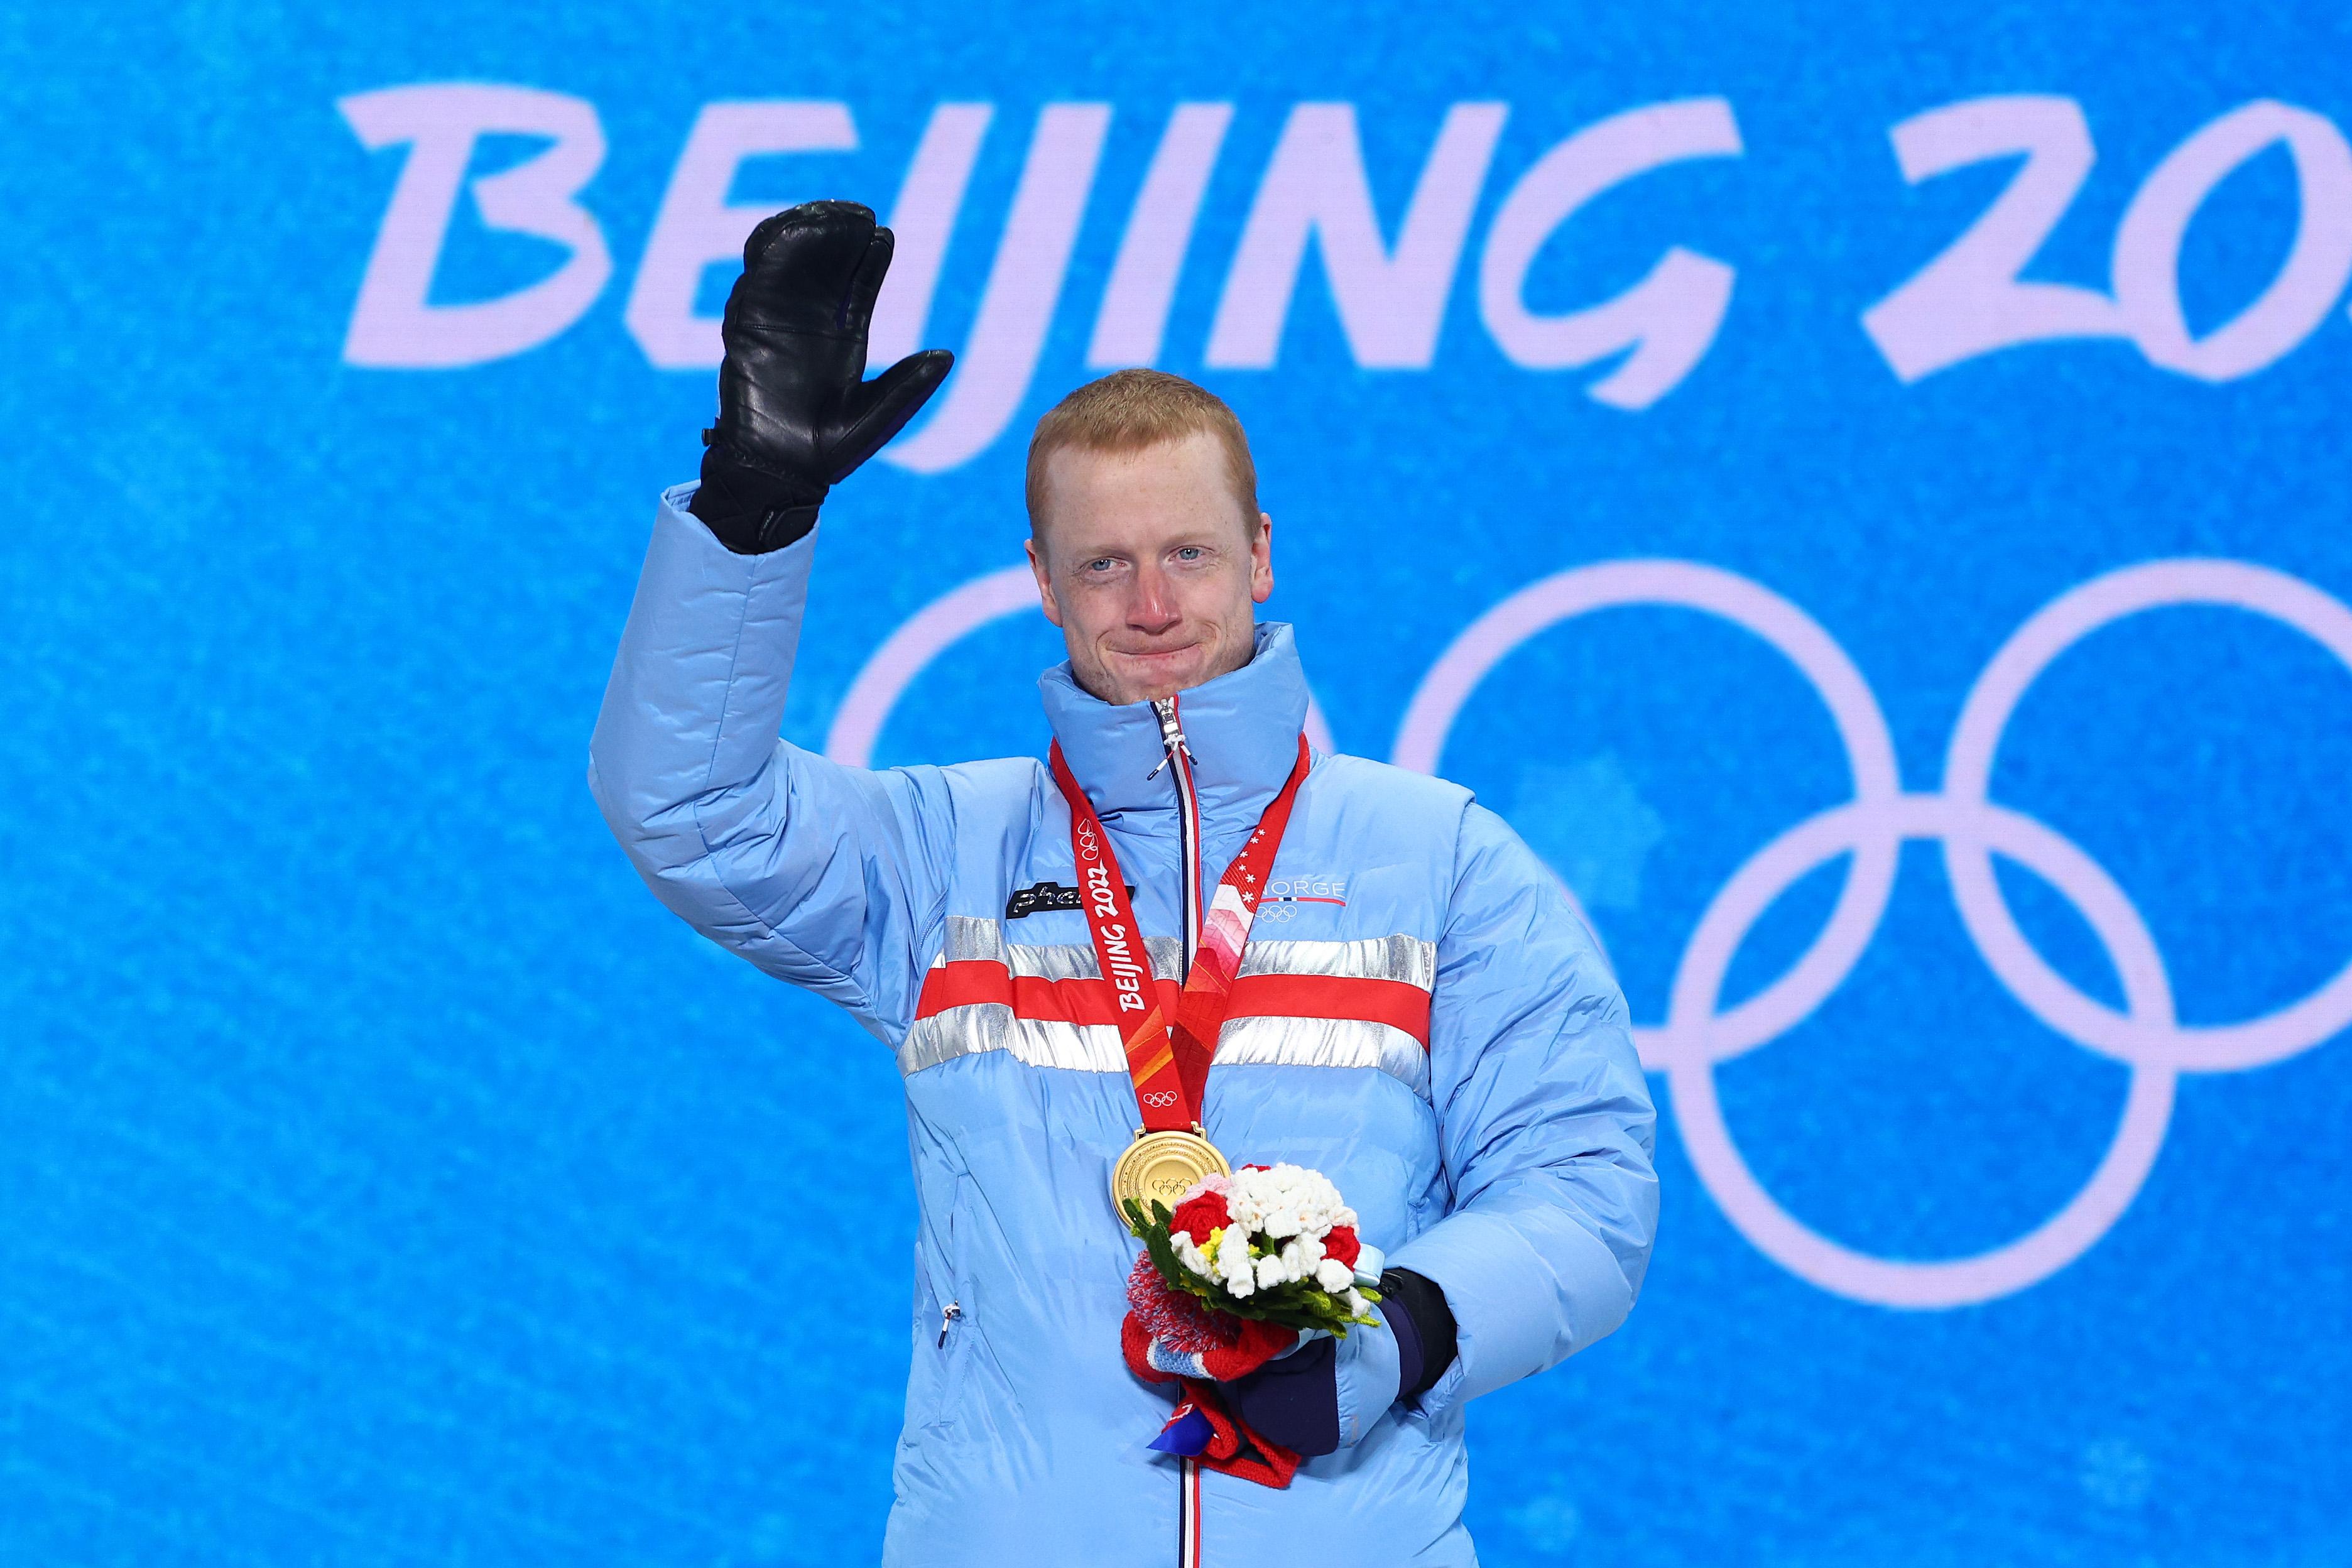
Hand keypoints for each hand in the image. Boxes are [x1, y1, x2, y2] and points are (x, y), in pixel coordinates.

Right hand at [690, 199, 953, 552]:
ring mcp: (776, 319)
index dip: (870, 255)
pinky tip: (782, 233)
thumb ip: (906, 386)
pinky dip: (766, 255)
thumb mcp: (876, 416)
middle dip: (837, 232)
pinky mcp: (745, 327)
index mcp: (844, 335)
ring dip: (802, 233)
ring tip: (822, 216)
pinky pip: (753, 280)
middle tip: (854, 213)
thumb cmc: (827, 453)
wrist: (778, 474)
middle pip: (826, 261)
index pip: (860, 282)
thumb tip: (946, 355)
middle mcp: (810, 320)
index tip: (881, 233)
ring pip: (788, 260)